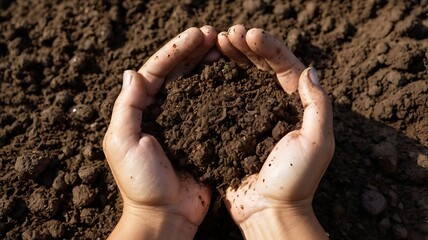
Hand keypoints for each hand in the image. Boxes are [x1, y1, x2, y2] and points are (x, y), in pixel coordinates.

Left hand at [103, 26, 216, 239]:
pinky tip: (233, 77)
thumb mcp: (123, 143)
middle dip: (195, 52)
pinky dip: (221, 90)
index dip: (176, 50)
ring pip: (197, 86)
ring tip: (224, 48)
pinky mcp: (203, 135)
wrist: (166, 215)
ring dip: (208, 65)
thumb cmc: (141, 183)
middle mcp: (162, 112)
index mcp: (140, 110)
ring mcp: (185, 122)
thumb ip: (127, 107)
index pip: (157, 71)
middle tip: (215, 35)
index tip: (197, 34)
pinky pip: (212, 107)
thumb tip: (132, 72)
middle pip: (178, 73)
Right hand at [217, 25, 333, 238]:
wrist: (267, 210)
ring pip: (244, 78)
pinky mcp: (234, 127)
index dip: (268, 46)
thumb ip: (318, 105)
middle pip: (262, 67)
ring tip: (217, 43)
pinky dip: (219, 81)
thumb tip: (311, 70)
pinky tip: (209, 70)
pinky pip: (227, 98)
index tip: (248, 34)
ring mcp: (253, 116)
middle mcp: (276, 107)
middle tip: (228, 34)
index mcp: (298, 106)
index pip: (285, 66)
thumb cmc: (294, 180)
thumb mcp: (317, 142)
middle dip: (246, 47)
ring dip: (232, 58)